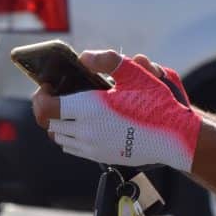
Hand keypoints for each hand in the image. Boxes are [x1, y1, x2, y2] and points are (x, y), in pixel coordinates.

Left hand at [41, 51, 200, 172]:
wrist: (174, 138)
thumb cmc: (155, 103)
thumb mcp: (135, 73)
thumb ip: (106, 60)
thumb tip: (83, 58)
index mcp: (89, 108)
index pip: (46, 108)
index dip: (41, 96)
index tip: (48, 86)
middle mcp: (86, 131)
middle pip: (48, 123)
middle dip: (48, 108)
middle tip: (57, 95)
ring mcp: (92, 147)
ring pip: (59, 138)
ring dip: (58, 123)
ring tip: (69, 109)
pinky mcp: (101, 157)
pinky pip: (73, 149)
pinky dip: (70, 136)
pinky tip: (84, 123)